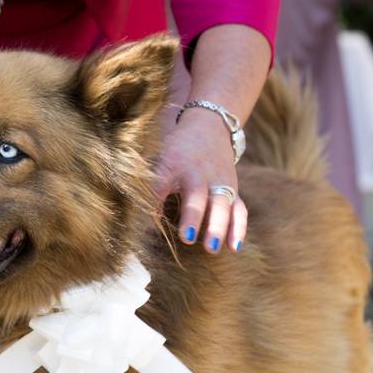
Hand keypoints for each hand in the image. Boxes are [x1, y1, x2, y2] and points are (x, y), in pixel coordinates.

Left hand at [153, 108, 246, 253]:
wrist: (208, 124)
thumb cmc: (174, 150)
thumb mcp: (158, 160)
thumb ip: (148, 185)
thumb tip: (134, 218)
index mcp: (172, 163)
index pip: (160, 183)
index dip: (153, 202)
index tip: (145, 226)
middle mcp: (197, 172)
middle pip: (196, 195)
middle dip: (192, 216)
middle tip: (186, 237)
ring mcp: (218, 180)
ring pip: (221, 203)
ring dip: (218, 226)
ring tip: (212, 249)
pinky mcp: (232, 187)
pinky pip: (238, 208)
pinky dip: (238, 227)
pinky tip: (235, 247)